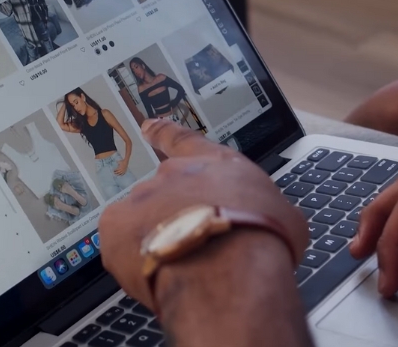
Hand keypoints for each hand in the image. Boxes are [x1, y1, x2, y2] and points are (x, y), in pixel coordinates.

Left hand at [99, 119, 307, 310]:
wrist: (229, 268)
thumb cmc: (262, 241)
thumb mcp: (283, 216)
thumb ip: (262, 208)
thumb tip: (267, 221)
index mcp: (215, 164)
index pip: (183, 139)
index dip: (164, 133)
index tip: (148, 127)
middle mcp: (173, 174)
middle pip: (163, 192)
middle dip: (173, 217)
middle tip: (191, 245)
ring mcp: (142, 197)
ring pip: (141, 220)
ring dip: (155, 239)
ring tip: (179, 266)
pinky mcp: (115, 227)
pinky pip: (118, 242)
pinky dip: (132, 257)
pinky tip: (154, 270)